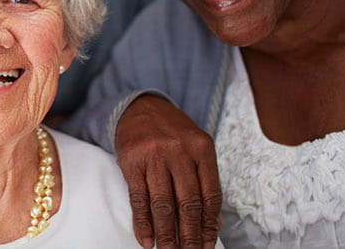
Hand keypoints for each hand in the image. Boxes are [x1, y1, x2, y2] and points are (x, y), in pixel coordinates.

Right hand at [114, 95, 220, 248]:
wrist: (140, 108)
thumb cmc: (172, 133)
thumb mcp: (196, 149)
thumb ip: (204, 180)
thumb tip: (213, 222)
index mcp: (202, 149)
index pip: (210, 195)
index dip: (210, 224)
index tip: (208, 245)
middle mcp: (179, 152)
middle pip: (187, 203)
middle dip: (190, 235)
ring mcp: (154, 157)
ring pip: (163, 203)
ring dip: (166, 233)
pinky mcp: (131, 162)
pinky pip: (138, 198)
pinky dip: (143, 222)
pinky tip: (146, 238)